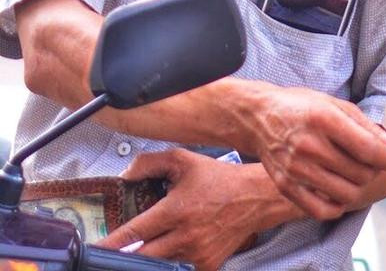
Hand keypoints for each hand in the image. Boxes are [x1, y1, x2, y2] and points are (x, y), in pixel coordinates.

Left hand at [95, 150, 278, 270]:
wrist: (256, 197)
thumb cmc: (220, 179)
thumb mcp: (185, 161)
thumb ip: (151, 163)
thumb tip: (125, 174)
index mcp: (176, 210)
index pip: (134, 232)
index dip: (111, 243)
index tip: (95, 249)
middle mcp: (185, 235)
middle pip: (142, 258)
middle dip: (125, 257)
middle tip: (115, 254)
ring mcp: (197, 253)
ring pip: (160, 265)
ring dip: (150, 258)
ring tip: (147, 248)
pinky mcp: (208, 264)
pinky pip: (180, 269)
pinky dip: (171, 262)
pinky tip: (171, 250)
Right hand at [246, 86, 385, 220]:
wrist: (259, 117)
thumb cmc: (302, 107)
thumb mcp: (337, 105)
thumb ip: (367, 127)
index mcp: (324, 120)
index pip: (367, 149)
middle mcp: (309, 146)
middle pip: (361, 174)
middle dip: (374, 169)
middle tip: (369, 159)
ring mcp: (296, 169)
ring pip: (347, 193)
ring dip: (358, 185)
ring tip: (352, 172)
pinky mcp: (286, 187)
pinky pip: (322, 210)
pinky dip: (338, 204)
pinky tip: (338, 188)